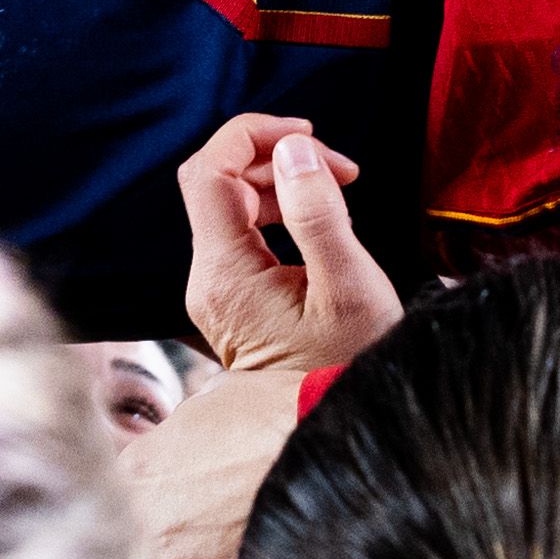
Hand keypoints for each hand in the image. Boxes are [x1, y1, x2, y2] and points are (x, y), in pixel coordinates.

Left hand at [124, 363, 304, 558]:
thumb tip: (180, 441)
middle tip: (223, 532)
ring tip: (246, 555)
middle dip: (181, 546)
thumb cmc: (279, 414)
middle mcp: (139, 525)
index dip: (161, 509)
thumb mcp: (213, 398)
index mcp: (134, 470)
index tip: (189, 508)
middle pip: (146, 553)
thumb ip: (179, 431)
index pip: (123, 505)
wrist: (330, 452)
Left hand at [175, 111, 401, 372]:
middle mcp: (208, 280)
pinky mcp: (232, 300)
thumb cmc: (350, 366)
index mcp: (226, 273)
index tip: (307, 134)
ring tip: (338, 188)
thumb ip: (319, 215)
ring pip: (229, 205)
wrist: (333, 424)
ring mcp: (216, 292)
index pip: (209, 172)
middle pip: (218, 182)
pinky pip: (242, 233)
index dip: (251, 135)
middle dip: (275, 157)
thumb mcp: (349, 288)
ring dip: (280, 183)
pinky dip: (277, 211)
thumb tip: (292, 150)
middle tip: (340, 169)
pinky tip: (318, 218)